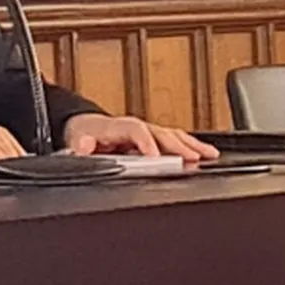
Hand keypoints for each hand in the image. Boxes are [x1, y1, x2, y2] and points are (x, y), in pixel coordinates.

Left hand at [62, 114, 219, 161]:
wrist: (83, 127)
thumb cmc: (82, 135)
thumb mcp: (75, 141)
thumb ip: (80, 145)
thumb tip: (83, 146)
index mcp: (115, 126)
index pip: (134, 130)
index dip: (146, 142)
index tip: (156, 156)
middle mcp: (134, 126)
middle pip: (159, 132)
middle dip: (177, 145)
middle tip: (193, 158)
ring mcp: (145, 131)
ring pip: (171, 135)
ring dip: (190, 144)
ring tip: (209, 154)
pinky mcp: (152, 138)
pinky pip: (174, 139)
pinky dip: (190, 145)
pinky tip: (206, 153)